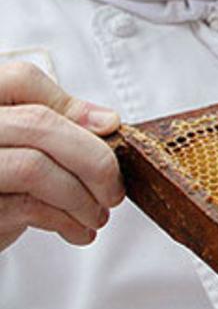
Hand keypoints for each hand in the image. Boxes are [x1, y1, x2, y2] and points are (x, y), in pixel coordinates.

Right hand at [0, 62, 124, 251]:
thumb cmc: (0, 185)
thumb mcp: (19, 147)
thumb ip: (51, 128)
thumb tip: (107, 121)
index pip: (21, 80)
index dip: (71, 104)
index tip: (109, 128)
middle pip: (39, 124)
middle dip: (93, 158)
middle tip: (114, 188)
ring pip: (35, 167)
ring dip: (82, 197)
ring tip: (97, 215)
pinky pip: (27, 207)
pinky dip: (66, 220)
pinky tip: (77, 229)